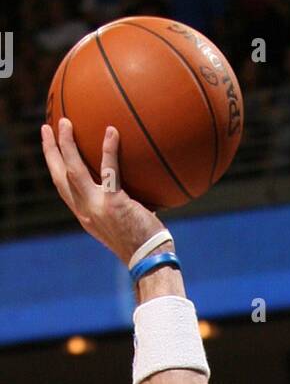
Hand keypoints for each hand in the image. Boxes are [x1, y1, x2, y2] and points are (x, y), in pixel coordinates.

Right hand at [41, 119, 165, 263]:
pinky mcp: (113, 204)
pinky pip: (109, 171)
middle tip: (47, 128)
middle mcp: (85, 211)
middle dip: (50, 151)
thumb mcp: (123, 224)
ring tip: (66, 122)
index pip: (63, 188)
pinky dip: (109, 150)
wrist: (150, 261)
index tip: (50, 150)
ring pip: (73, 169)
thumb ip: (119, 205)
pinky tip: (111, 131)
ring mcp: (97, 207)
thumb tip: (135, 189)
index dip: (54, 167)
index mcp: (85, 216)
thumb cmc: (144, 243)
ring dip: (66, 144)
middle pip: (59, 176)